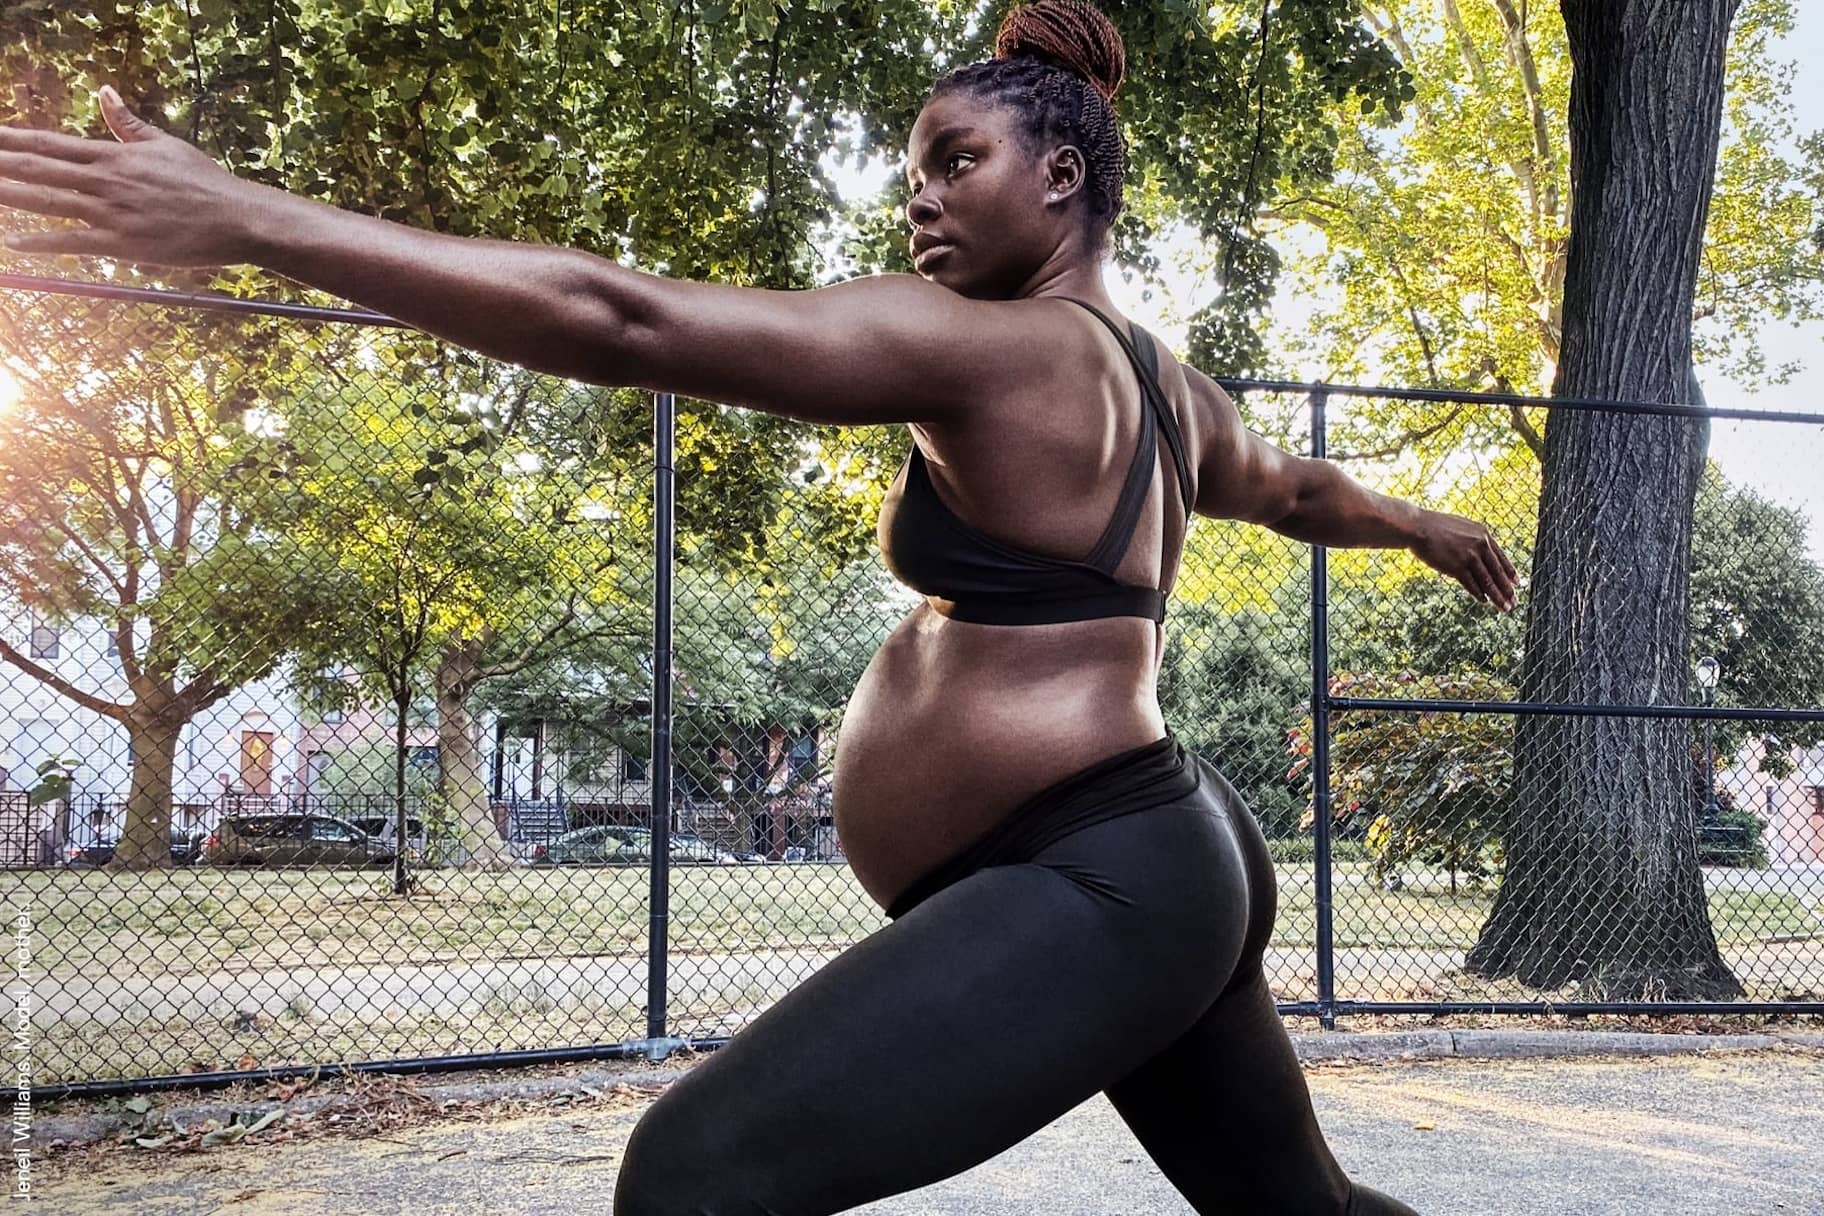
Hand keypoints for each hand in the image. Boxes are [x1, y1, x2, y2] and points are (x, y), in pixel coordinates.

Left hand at [0, 86, 261, 267]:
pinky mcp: (124, 244)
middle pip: (40, 170)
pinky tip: (14, 242)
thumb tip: (103, 91)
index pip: (51, 145)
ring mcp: (113, 213)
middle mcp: (107, 181)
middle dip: (3, 164)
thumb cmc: (206, 182)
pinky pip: (74, 243)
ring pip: (49, 202)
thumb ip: (128, 123)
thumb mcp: (165, 145)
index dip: (13, 139)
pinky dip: (42, 243)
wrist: (238, 218)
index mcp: (115, 155)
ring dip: (10, 196)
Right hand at [1411, 510, 1519, 610]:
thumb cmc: (1434, 526)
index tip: (1517, 584)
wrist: (1418, 527)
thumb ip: (1472, 539)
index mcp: (1483, 534)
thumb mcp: (1460, 527)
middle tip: (1514, 601)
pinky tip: (1484, 601)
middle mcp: (1480, 545)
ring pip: (1488, 581)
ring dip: (1497, 596)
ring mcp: (1469, 556)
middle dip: (1507, 589)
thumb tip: (1478, 552)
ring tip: (1505, 607)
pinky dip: (1478, 594)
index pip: (1501, 557)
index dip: (1510, 572)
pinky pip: (1471, 584)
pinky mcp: (1457, 567)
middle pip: (1498, 572)